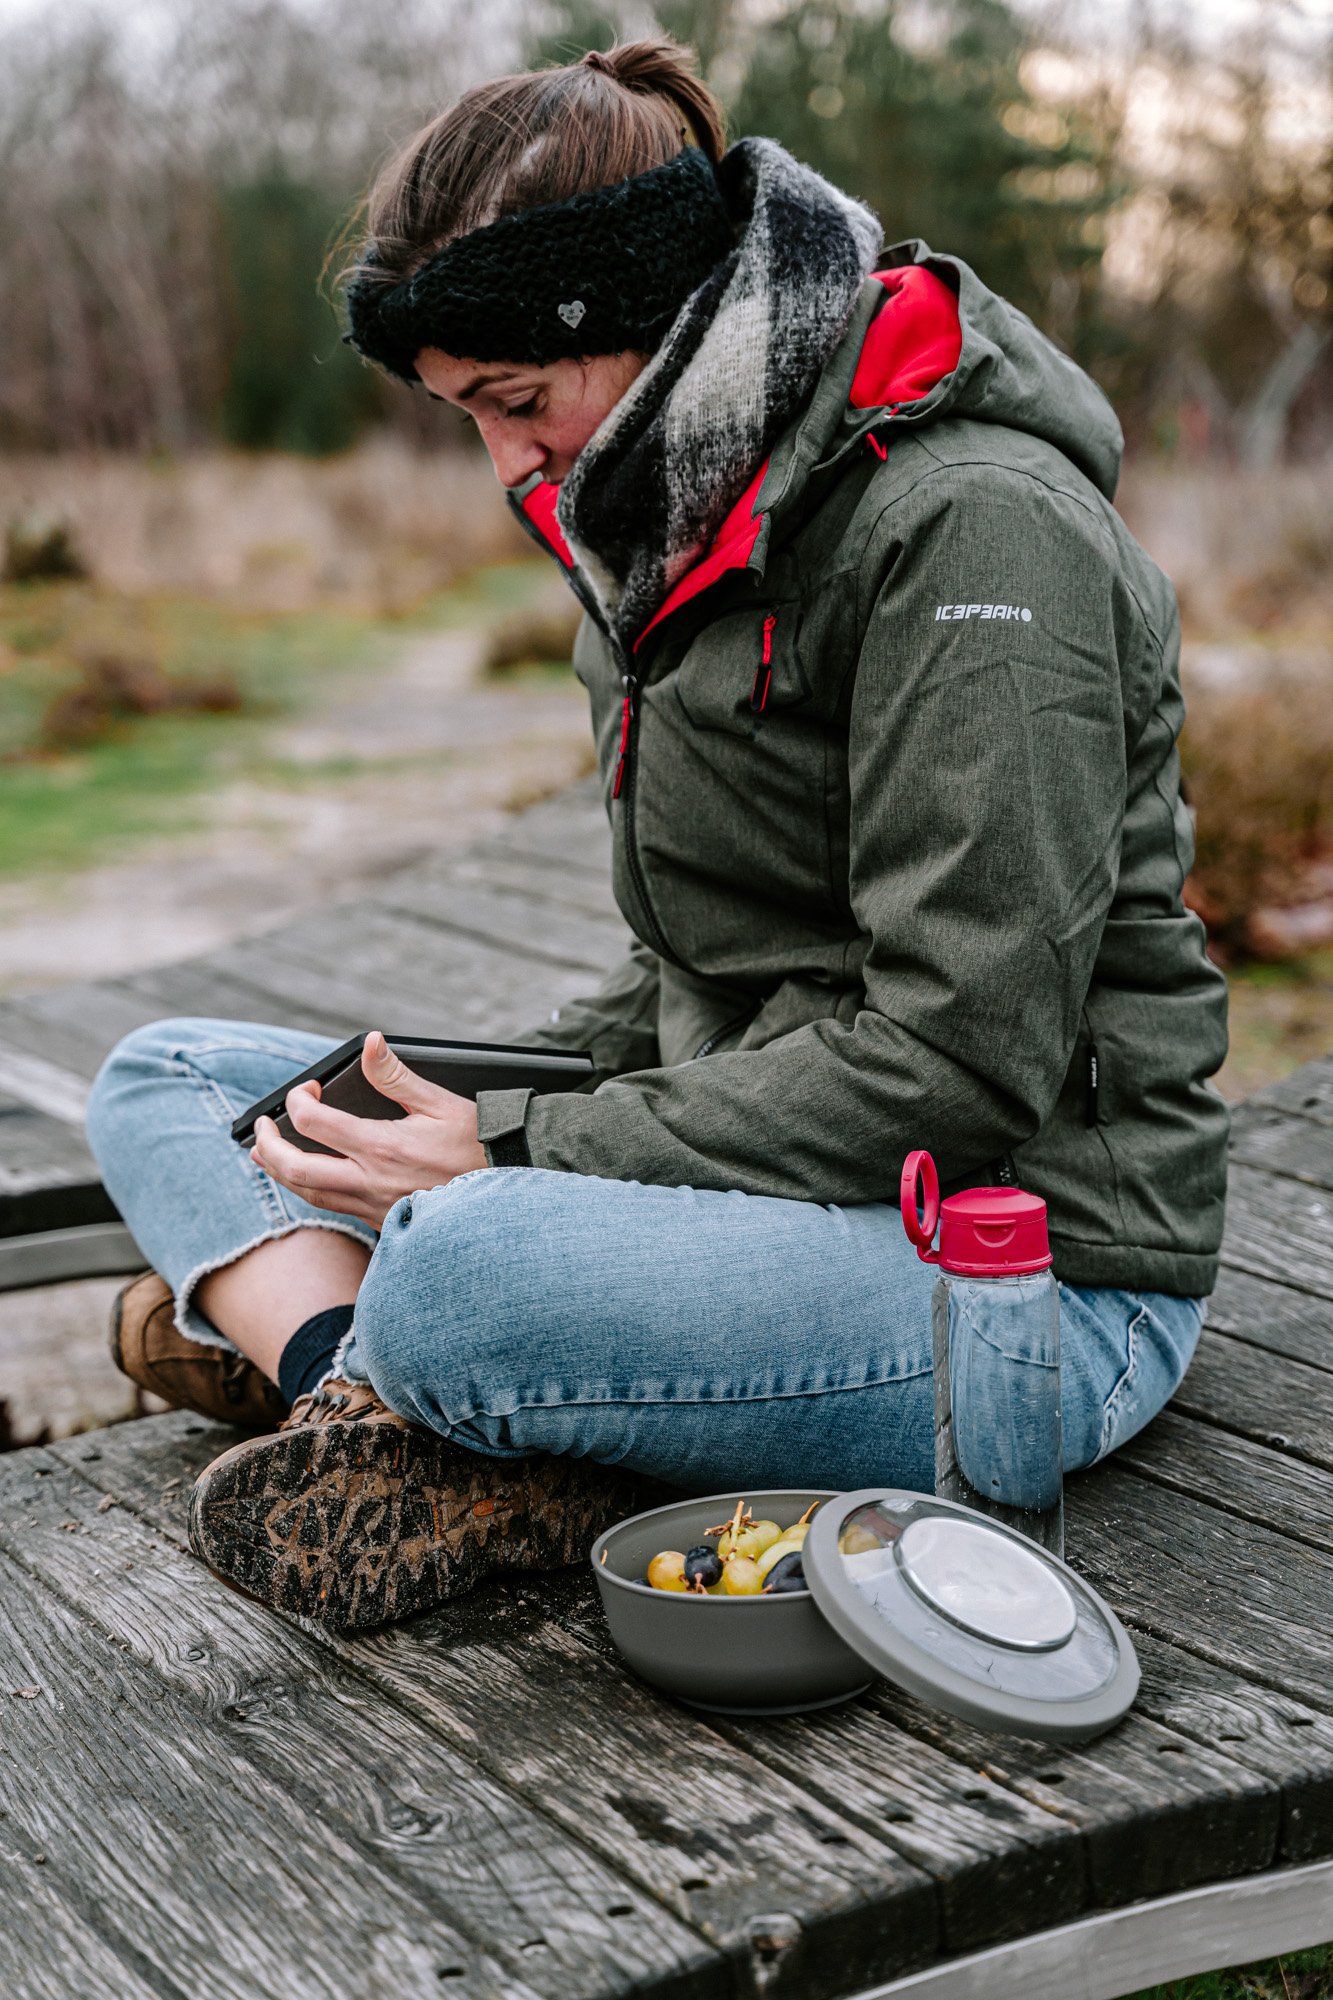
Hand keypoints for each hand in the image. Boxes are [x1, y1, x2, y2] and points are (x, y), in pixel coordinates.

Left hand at [250, 1031, 487, 1229]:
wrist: (506, 1194)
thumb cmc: (479, 1144)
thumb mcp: (440, 1102)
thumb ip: (396, 1075)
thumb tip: (369, 1043)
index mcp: (381, 1147)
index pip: (312, 1122)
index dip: (297, 1101)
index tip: (306, 1090)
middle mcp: (369, 1181)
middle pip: (294, 1169)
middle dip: (267, 1146)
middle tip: (260, 1128)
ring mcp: (373, 1206)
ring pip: (308, 1194)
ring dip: (280, 1172)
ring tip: (266, 1154)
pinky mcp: (381, 1222)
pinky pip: (332, 1208)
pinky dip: (309, 1189)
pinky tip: (309, 1178)